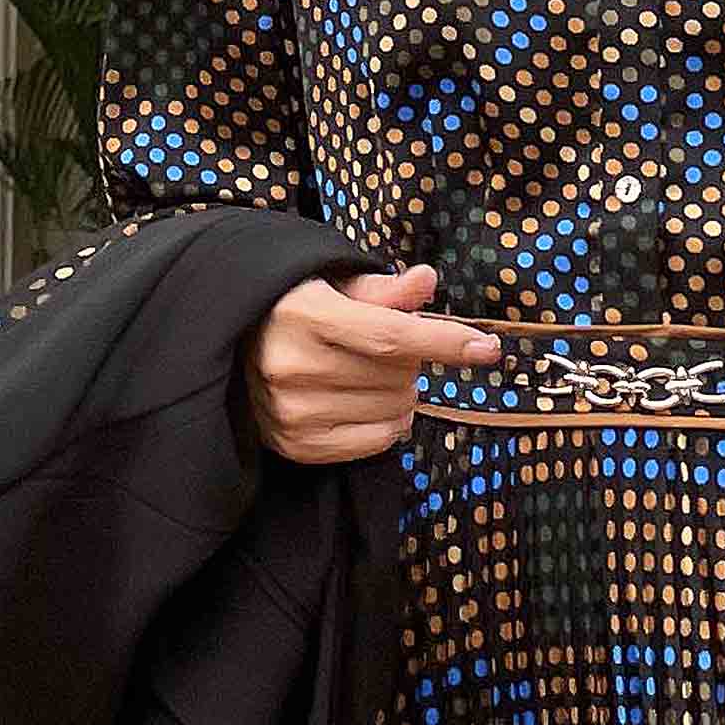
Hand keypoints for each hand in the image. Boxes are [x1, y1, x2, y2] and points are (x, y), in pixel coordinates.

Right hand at [240, 261, 500, 462]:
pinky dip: (389, 424)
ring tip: (374, 375)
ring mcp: (291, 410)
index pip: (389, 336)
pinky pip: (376, 442)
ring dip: (402, 394)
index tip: (487, 349)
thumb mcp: (337, 284)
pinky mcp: (295, 444)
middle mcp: (292, 365)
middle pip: (398, 376)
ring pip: (393, 411)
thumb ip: (385, 289)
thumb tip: (426, 281)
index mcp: (305, 314)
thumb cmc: (299, 308)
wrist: (237, 343)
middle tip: (387, 348)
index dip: (443, 342)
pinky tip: (369, 403)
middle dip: (412, 362)